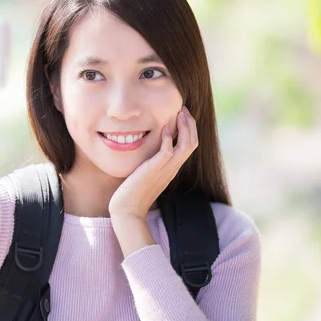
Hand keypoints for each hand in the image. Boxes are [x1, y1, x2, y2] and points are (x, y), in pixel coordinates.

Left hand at [108, 106, 198, 221]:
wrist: (127, 210)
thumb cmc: (132, 193)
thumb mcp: (145, 173)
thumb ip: (150, 162)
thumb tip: (148, 150)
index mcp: (171, 168)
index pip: (188, 146)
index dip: (188, 129)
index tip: (181, 116)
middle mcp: (172, 168)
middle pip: (192, 143)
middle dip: (190, 124)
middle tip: (184, 110)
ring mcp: (166, 170)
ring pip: (187, 146)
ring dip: (185, 127)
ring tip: (179, 114)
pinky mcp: (155, 170)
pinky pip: (168, 151)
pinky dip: (168, 138)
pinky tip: (163, 128)